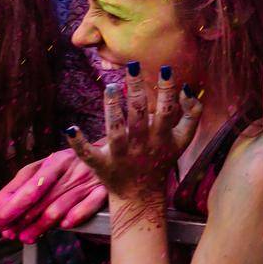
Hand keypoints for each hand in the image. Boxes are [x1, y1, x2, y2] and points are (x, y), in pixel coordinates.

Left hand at [0, 147, 106, 242]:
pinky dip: (76, 216)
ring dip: (40, 226)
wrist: (112, 156)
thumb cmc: (72, 167)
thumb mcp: (46, 168)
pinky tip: (64, 226)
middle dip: (21, 220)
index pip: (28, 186)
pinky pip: (89, 205)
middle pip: (41, 198)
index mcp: (55, 161)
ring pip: (60, 206)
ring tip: (26, 237)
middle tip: (9, 234)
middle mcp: (71, 169)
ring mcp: (88, 180)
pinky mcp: (104, 190)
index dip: (10, 207)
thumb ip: (22, 185)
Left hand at [66, 67, 199, 201]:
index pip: (166, 111)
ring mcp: (120, 156)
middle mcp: (142, 146)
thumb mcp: (182, 140)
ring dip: (113, 109)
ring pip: (116, 131)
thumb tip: (187, 88)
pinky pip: (88, 154)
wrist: (142, 197)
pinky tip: (70, 128)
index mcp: (162, 138)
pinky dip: (78, 143)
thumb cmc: (162, 160)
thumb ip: (191, 115)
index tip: (165, 69)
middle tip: (133, 66)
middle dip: (137, 91)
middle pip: (139, 116)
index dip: (167, 91)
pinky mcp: (101, 165)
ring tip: (112, 87)